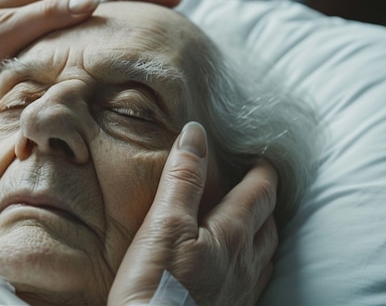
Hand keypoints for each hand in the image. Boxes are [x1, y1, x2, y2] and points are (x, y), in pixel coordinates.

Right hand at [108, 122, 278, 305]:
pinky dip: (249, 262)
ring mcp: (240, 290)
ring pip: (264, 253)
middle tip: (255, 184)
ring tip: (249, 221)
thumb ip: (184, 178)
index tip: (258, 156)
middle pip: (268, 222)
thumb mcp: (165, 223)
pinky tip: (233, 268)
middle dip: (266, 199)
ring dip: (261, 231)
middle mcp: (245, 262)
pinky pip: (252, 279)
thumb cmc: (156, 286)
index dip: (262, 170)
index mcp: (233, 233)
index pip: (260, 191)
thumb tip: (195, 134)